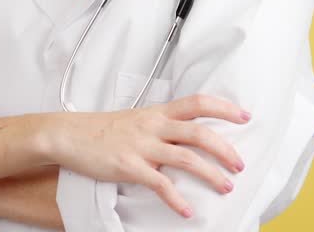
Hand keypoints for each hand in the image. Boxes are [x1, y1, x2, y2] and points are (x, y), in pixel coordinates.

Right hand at [45, 95, 250, 218]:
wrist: (68, 134)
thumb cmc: (102, 129)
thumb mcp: (136, 119)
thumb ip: (161, 125)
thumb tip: (185, 136)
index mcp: (157, 112)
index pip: (197, 102)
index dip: (224, 108)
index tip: (245, 116)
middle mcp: (153, 126)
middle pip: (199, 132)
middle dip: (225, 149)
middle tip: (241, 164)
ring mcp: (142, 146)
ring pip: (187, 158)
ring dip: (211, 174)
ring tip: (226, 187)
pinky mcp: (129, 166)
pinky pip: (160, 184)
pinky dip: (177, 199)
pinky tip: (187, 211)